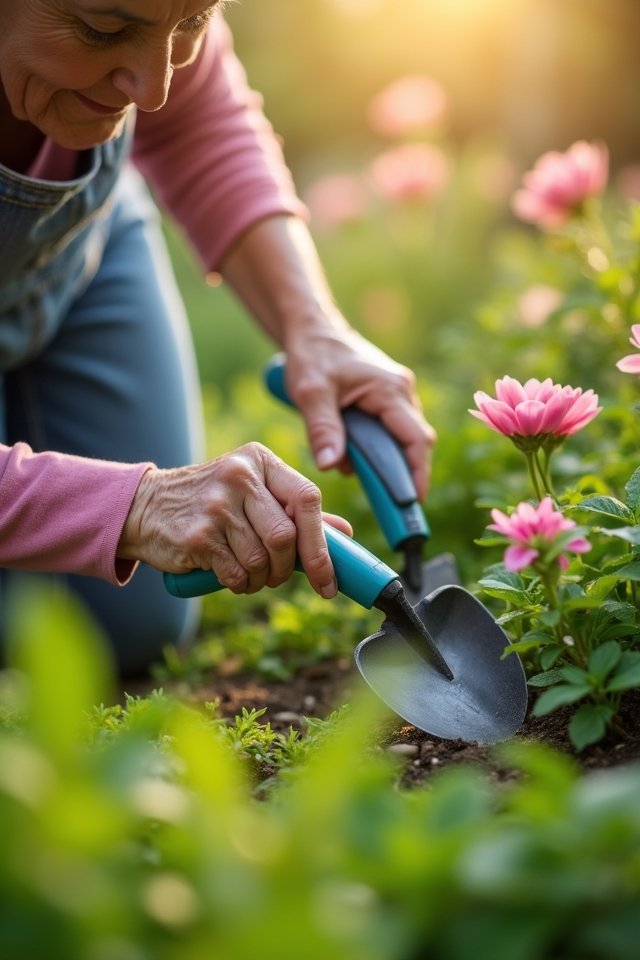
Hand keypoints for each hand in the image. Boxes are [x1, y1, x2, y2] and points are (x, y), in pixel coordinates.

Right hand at [117, 442, 351, 596]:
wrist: (145, 506)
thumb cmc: (211, 501)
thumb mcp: (253, 491)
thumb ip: (296, 509)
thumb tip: (345, 533)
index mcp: (259, 460)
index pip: (307, 499)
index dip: (322, 545)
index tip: (328, 579)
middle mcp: (238, 476)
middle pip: (286, 536)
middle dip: (287, 568)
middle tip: (277, 576)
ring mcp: (216, 505)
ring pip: (262, 559)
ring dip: (261, 579)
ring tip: (249, 572)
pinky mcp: (198, 534)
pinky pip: (237, 573)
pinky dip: (240, 584)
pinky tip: (229, 574)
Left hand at [285, 328, 436, 499]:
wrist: (311, 329)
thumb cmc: (312, 355)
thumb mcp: (311, 392)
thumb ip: (322, 429)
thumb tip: (329, 466)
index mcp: (390, 389)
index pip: (415, 440)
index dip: (417, 474)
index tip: (412, 503)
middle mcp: (401, 392)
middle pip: (414, 443)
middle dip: (401, 473)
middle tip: (387, 503)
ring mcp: (396, 395)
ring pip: (400, 439)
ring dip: (380, 459)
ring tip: (350, 466)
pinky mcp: (385, 400)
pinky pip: (387, 432)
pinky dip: (371, 448)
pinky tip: (347, 453)